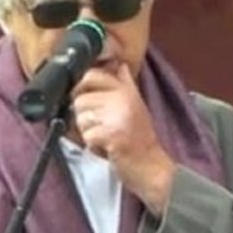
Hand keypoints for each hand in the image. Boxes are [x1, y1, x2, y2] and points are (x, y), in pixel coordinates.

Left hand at [70, 63, 175, 214]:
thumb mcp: (136, 106)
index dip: (82, 88)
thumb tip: (119, 65)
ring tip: (106, 138)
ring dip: (88, 133)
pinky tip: (107, 148)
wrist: (152, 167)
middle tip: (101, 127)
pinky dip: (93, 146)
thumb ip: (125, 85)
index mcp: (126, 90)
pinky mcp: (112, 134)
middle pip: (80, 99)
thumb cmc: (140, 140)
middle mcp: (122, 98)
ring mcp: (117, 116)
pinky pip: (86, 136)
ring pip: (81, 119)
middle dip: (85, 117)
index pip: (92, 75)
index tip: (89, 104)